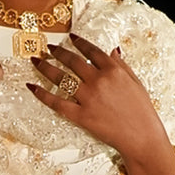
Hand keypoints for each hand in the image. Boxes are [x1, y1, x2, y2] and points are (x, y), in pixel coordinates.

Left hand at [27, 33, 166, 160]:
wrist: (142, 136)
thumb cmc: (142, 111)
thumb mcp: (136, 82)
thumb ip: (121, 66)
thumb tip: (112, 51)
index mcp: (113, 70)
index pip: (91, 51)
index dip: (79, 42)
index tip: (70, 37)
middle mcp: (98, 81)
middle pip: (72, 61)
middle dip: (58, 52)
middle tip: (48, 47)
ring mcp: (88, 98)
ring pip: (61, 78)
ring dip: (45, 67)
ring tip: (36, 61)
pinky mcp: (81, 116)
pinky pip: (57, 103)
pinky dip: (42, 94)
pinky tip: (32, 87)